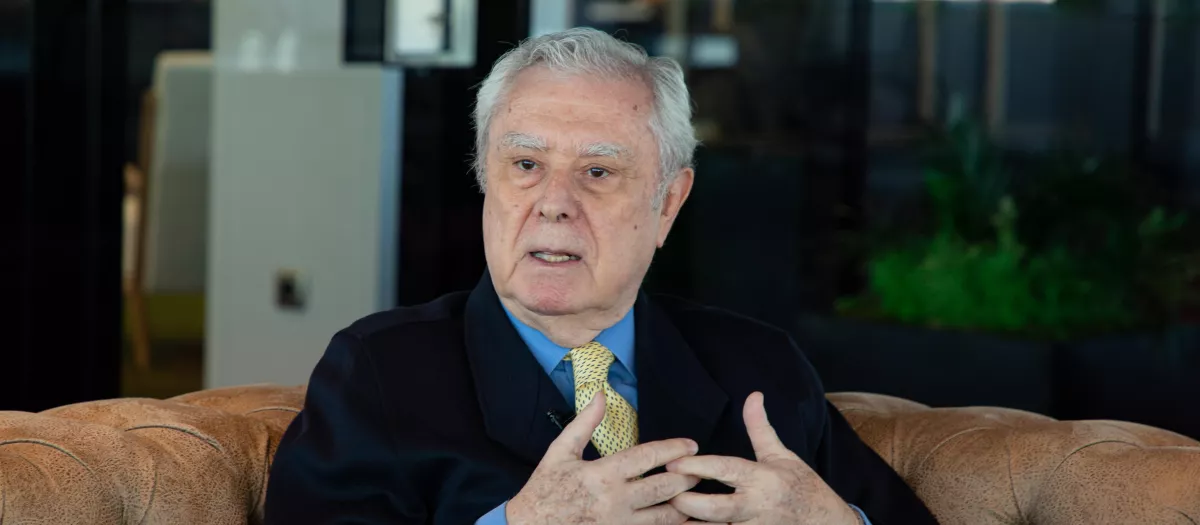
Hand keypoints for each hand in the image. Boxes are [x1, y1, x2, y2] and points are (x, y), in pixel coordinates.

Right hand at [507, 391, 701, 524]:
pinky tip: (679, 521)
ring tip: (696, 496)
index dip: (674, 449)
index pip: (649, 457)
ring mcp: (619, 523)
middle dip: (686, 477)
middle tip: (699, 470)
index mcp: (604, 474)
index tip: (691, 444)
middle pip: (664, 487)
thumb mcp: (559, 452)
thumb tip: (600, 395)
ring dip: (683, 505)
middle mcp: (616, 500)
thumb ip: (584, 424)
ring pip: (663, 516)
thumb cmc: (543, 490)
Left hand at [666, 392, 860, 524]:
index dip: (699, 467)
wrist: (828, 522)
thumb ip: (760, 428)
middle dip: (690, 504)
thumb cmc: (802, 486)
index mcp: (763, 478)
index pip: (727, 470)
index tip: (673, 463)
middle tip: (667, 494)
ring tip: (667, 516)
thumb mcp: (782, 455)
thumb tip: (753, 395)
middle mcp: (758, 504)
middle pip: (719, 509)